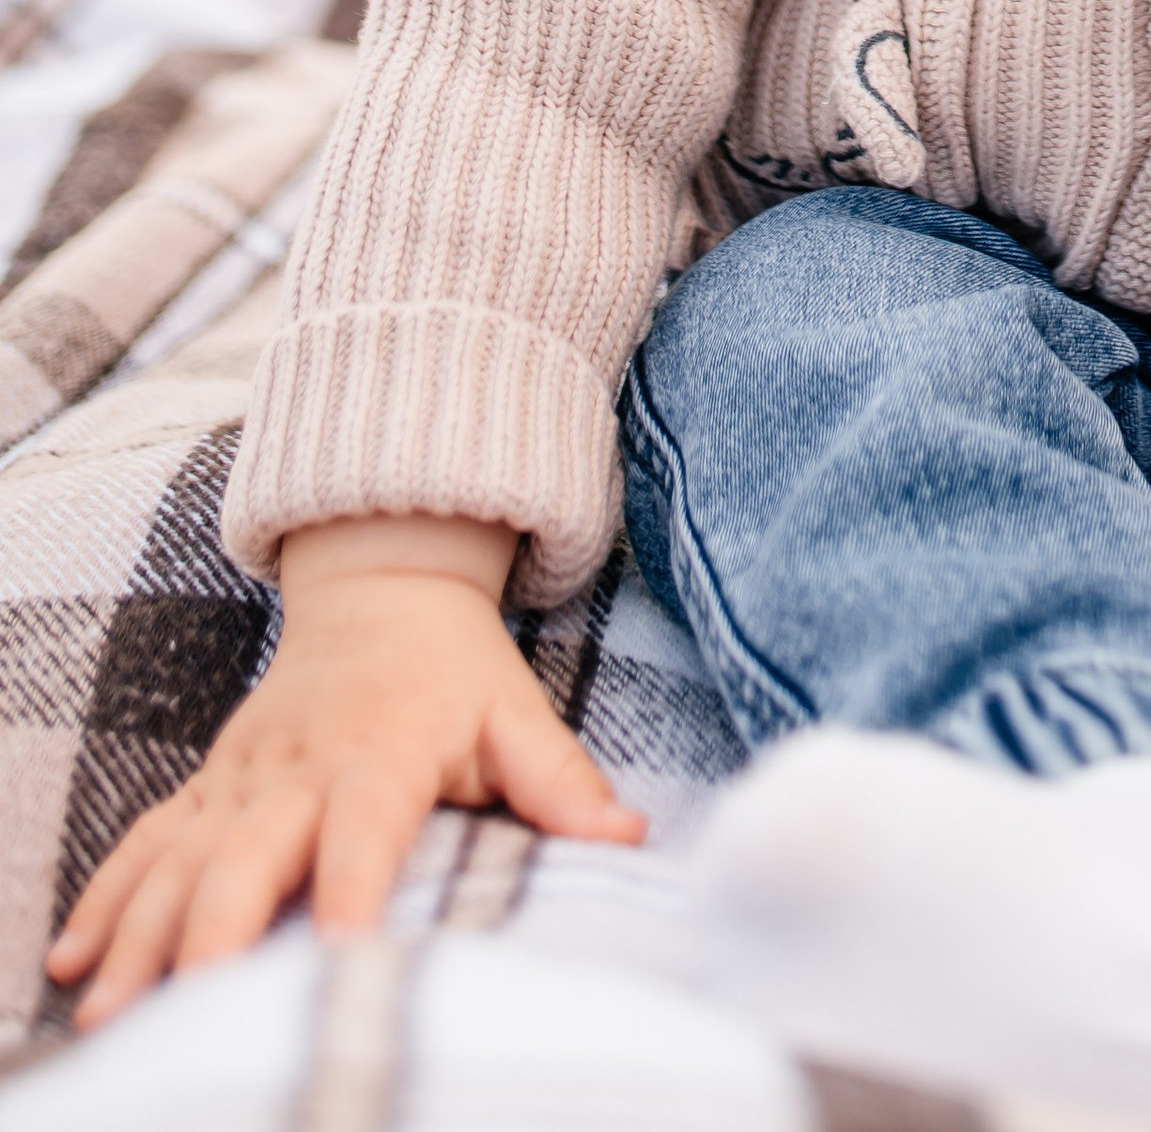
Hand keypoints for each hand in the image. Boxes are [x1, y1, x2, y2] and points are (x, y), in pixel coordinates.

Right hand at [46, 516, 645, 1027]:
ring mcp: (241, 775)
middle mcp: (297, 764)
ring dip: (140, 936)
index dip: (348, 884)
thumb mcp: (518, 710)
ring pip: (176, 857)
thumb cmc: (458, 667)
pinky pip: (145, 842)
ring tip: (110, 1015)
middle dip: (214, 929)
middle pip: (245, 850)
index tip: (333, 952)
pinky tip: (73, 964)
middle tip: (196, 1006)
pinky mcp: (207, 783)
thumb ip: (563, 782)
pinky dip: (106, 901)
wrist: (382, 582)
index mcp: (380, 749)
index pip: (363, 823)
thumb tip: (630, 838)